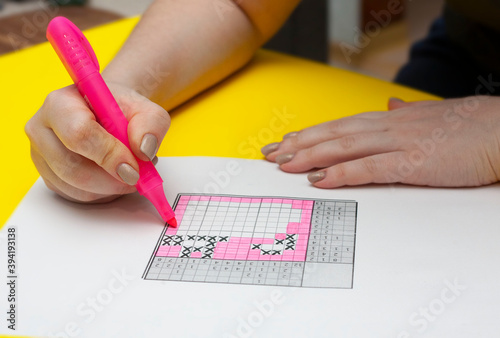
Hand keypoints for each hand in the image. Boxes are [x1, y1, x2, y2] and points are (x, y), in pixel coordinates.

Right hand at [25, 83, 169, 201]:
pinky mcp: (49, 176)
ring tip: (129, 171)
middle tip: (136, 177)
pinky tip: (114, 178)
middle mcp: (42, 128)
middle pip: (72, 167)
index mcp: (61, 103)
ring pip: (76, 187)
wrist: (106, 113)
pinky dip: (102, 194)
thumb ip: (151, 125)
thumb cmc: (120, 109)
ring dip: (110, 188)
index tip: (133, 168)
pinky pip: (76, 196)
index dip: (109, 155)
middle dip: (111, 180)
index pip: (79, 134)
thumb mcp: (145, 109)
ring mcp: (42, 155)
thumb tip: (143, 150)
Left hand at [261, 96, 499, 187]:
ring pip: (343, 146)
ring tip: (282, 163)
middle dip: (298, 143)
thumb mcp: (430, 117)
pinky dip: (341, 173)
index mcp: (391, 119)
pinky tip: (318, 179)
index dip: (310, 133)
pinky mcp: (412, 161)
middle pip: (333, 133)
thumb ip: (405, 114)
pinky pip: (368, 167)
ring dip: (309, 155)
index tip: (286, 140)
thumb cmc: (469, 127)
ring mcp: (398, 142)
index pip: (340, 124)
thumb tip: (389, 106)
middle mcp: (388, 126)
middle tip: (270, 153)